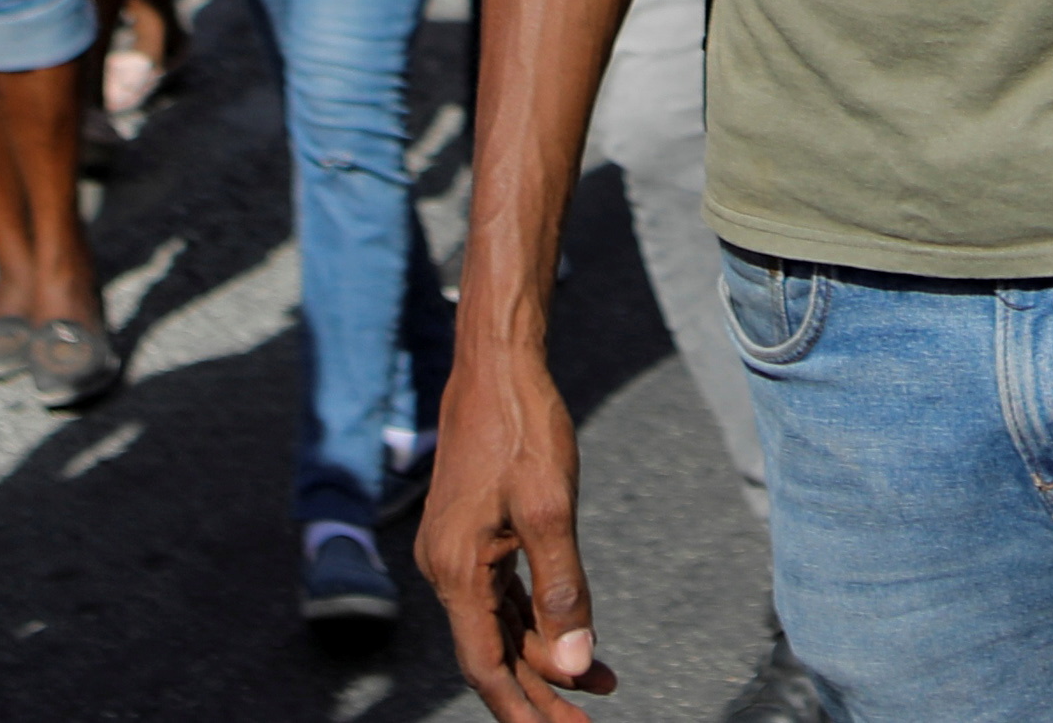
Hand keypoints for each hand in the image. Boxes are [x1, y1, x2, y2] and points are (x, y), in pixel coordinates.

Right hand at [423, 333, 610, 717]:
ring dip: (548, 656)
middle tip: (590, 722)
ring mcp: (456, 552)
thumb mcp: (550, 509)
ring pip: (502, 626)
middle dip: (542, 692)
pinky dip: (537, 619)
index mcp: (458, 571)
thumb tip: (577, 664)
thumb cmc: (523, 427)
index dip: (524, 709)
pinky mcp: (471, 535)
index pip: (487, 667)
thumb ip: (562, 590)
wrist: (496, 365)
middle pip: (494, 654)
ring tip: (606, 683)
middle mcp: (446, 569)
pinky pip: (503, 596)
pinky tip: (574, 633)